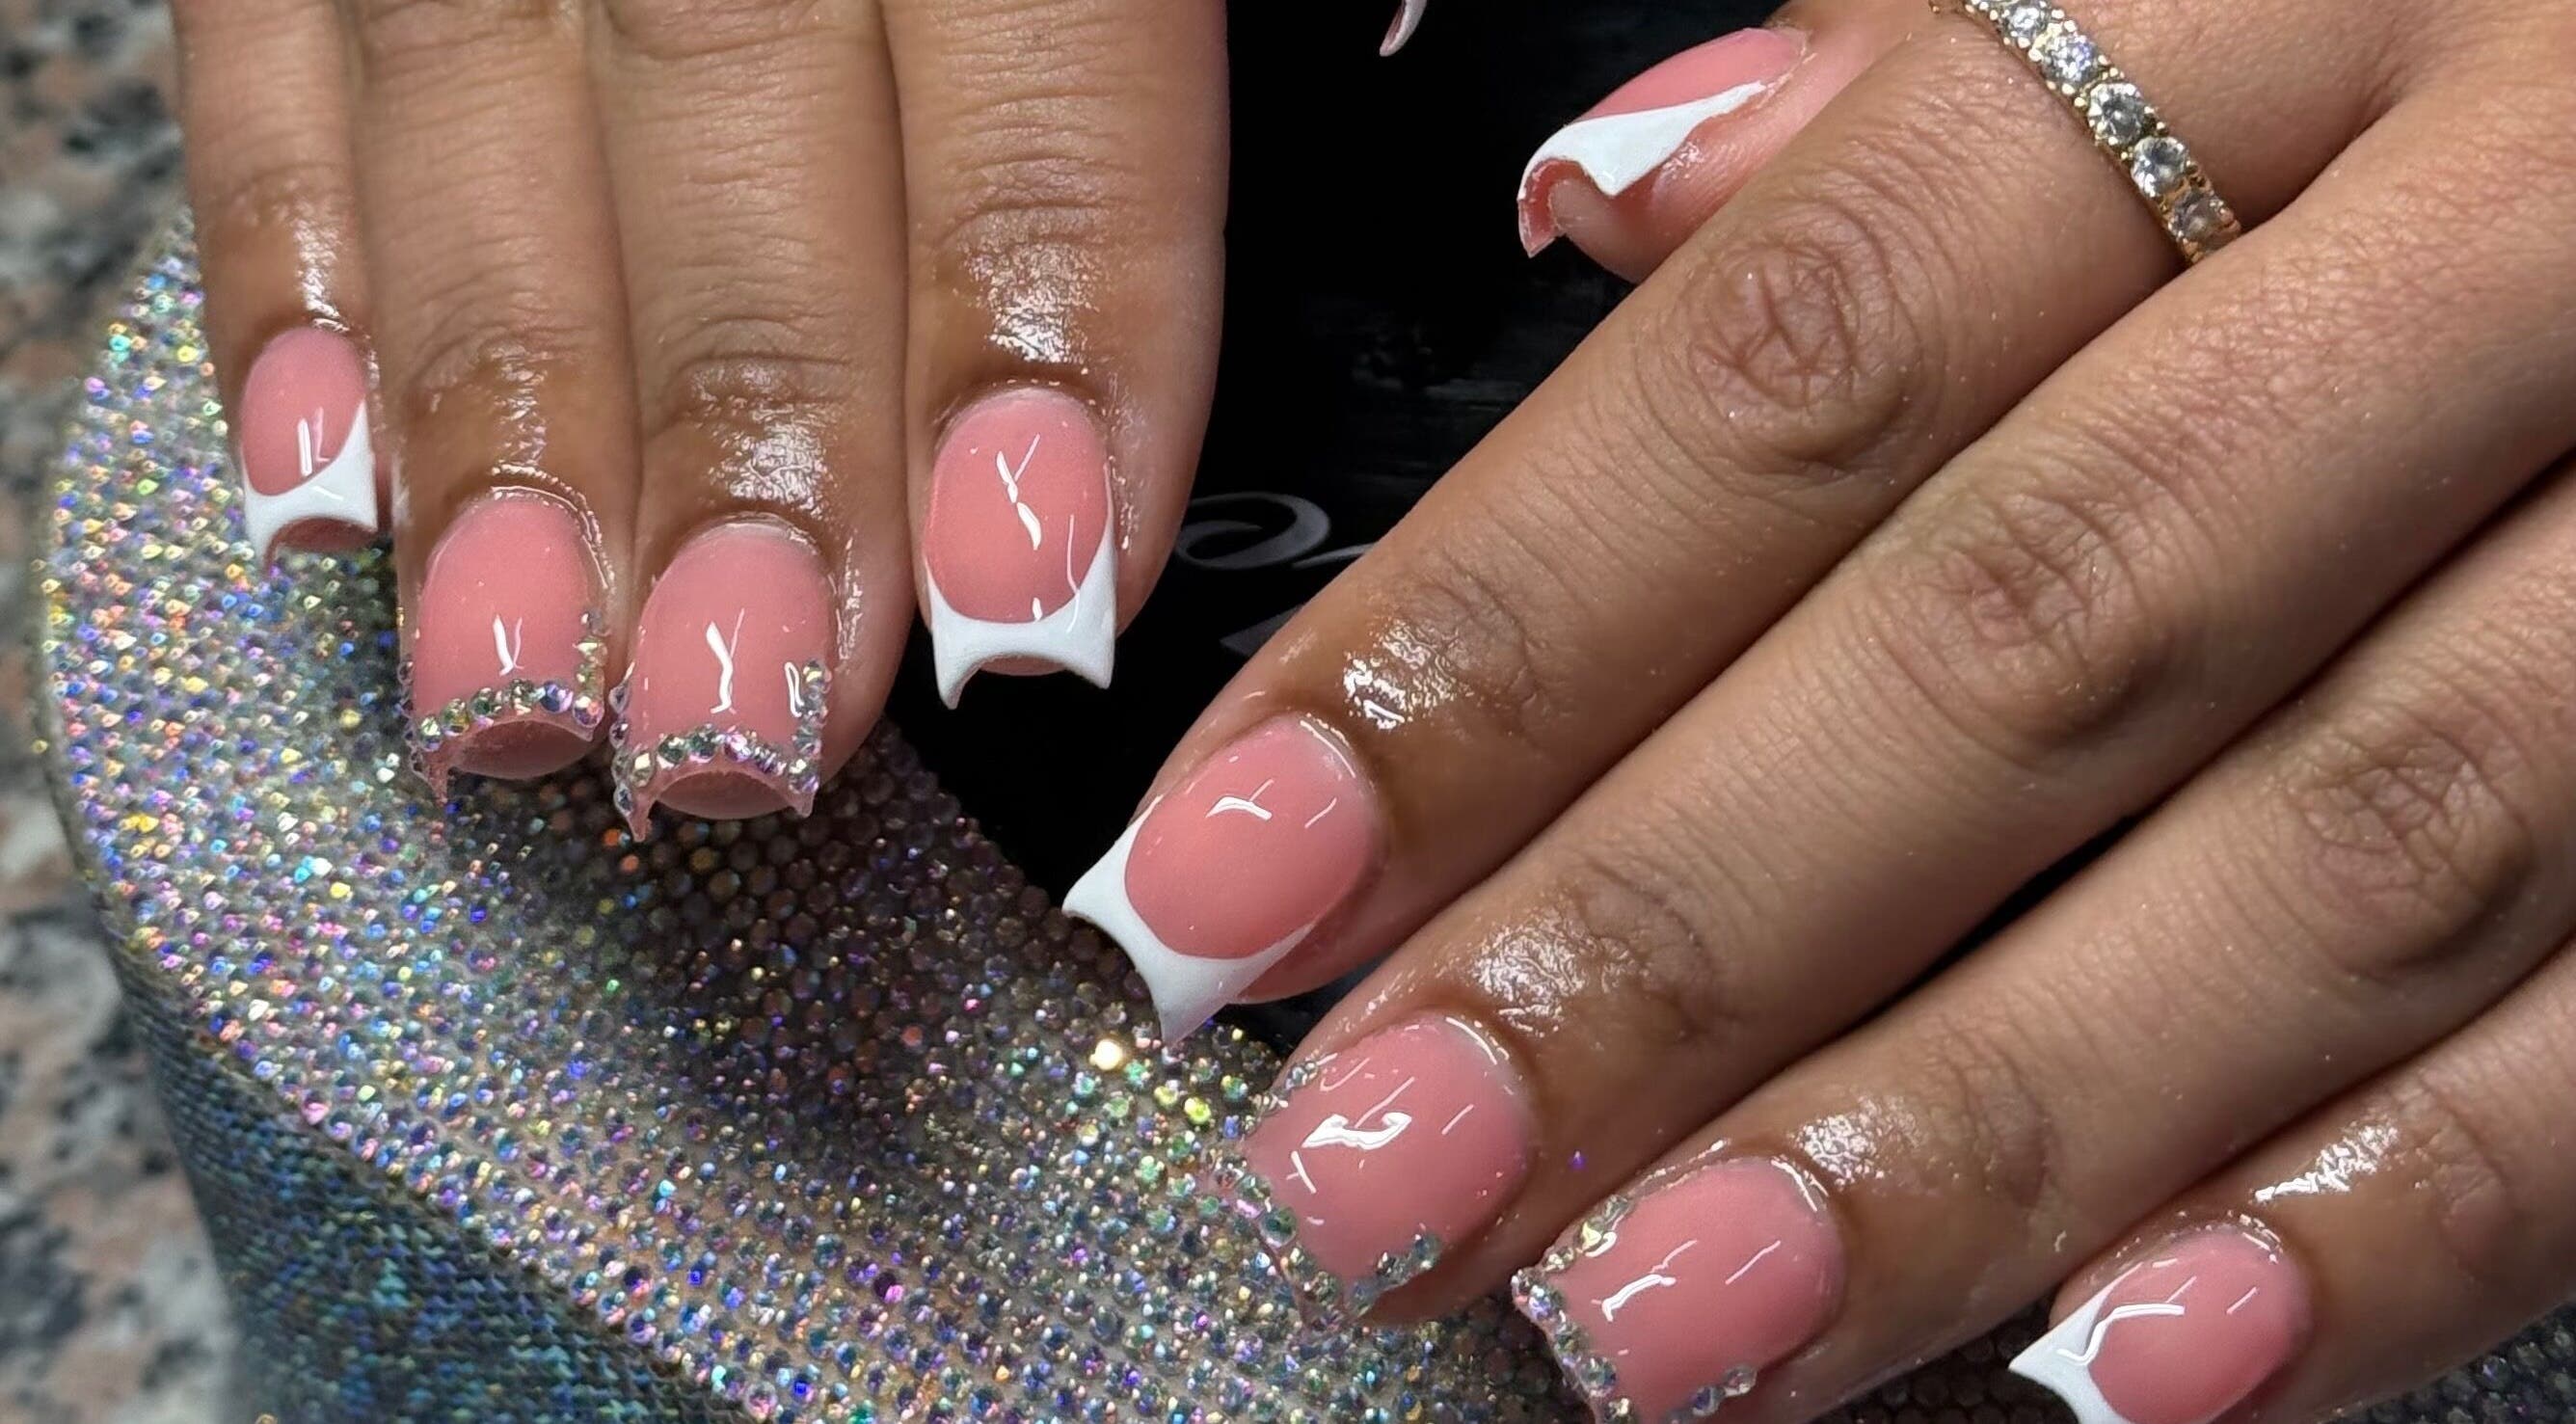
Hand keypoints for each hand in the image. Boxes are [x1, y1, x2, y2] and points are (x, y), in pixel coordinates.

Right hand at [171, 0, 1407, 826]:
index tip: (1029, 600)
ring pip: (483, 91)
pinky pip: (291, 47)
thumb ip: (1354, 9)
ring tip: (525, 696)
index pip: (1040, 37)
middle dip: (740, 437)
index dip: (1031, 326)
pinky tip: (326, 505)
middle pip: (729, 91)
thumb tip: (1561, 199)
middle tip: (745, 724)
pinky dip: (296, 275)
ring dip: (503, 423)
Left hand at [1065, 0, 2575, 1418]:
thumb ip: (1917, 87)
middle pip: (2037, 623)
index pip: (1816, 350)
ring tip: (1664, 1316)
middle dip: (1683, 928)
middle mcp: (2537, 228)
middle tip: (1393, 1160)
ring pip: (2342, 850)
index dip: (1500, 632)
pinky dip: (2397, 1207)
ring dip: (1976, 1124)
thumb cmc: (2496, 30)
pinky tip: (2127, 1367)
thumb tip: (1594, 210)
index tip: (1239, 875)